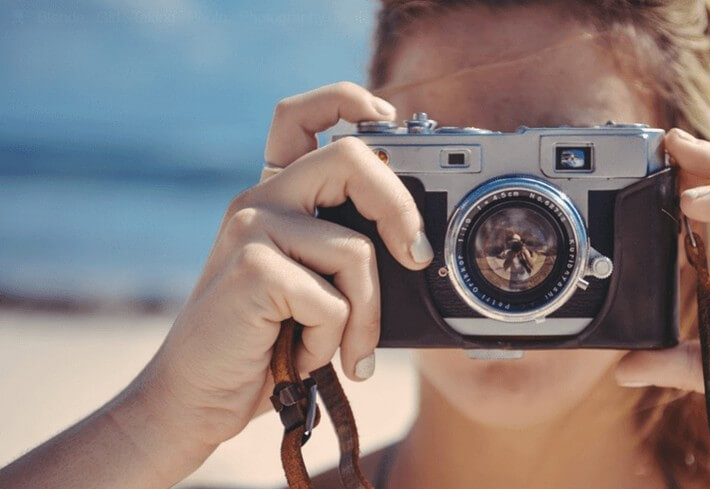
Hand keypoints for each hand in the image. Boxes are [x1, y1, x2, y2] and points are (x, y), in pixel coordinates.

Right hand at [133, 82, 433, 452]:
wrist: (197, 398)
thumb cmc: (263, 345)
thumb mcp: (309, 288)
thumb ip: (342, 254)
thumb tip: (416, 247)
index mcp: (273, 198)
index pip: (299, 117)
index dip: (345, 100)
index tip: (386, 117)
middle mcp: (259, 201)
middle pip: (350, 158)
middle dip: (400, 208)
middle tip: (417, 257)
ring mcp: (251, 230)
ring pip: (355, 251)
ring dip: (365, 317)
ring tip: (340, 348)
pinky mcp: (252, 269)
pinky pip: (332, 301)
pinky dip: (331, 342)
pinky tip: (300, 356)